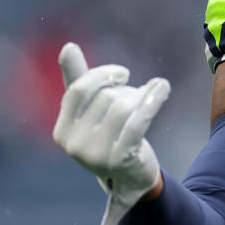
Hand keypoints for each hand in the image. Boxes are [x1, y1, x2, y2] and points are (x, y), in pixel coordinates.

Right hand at [53, 42, 169, 224]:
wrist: (133, 178)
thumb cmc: (111, 137)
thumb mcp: (93, 111)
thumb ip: (79, 80)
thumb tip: (68, 46)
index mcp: (61, 132)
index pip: (79, 90)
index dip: (102, 75)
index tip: (124, 74)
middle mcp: (73, 145)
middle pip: (105, 97)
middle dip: (127, 91)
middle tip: (140, 98)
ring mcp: (95, 155)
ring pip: (123, 106)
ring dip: (143, 95)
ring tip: (153, 96)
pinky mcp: (121, 158)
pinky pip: (138, 121)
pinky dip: (152, 100)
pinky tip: (163, 88)